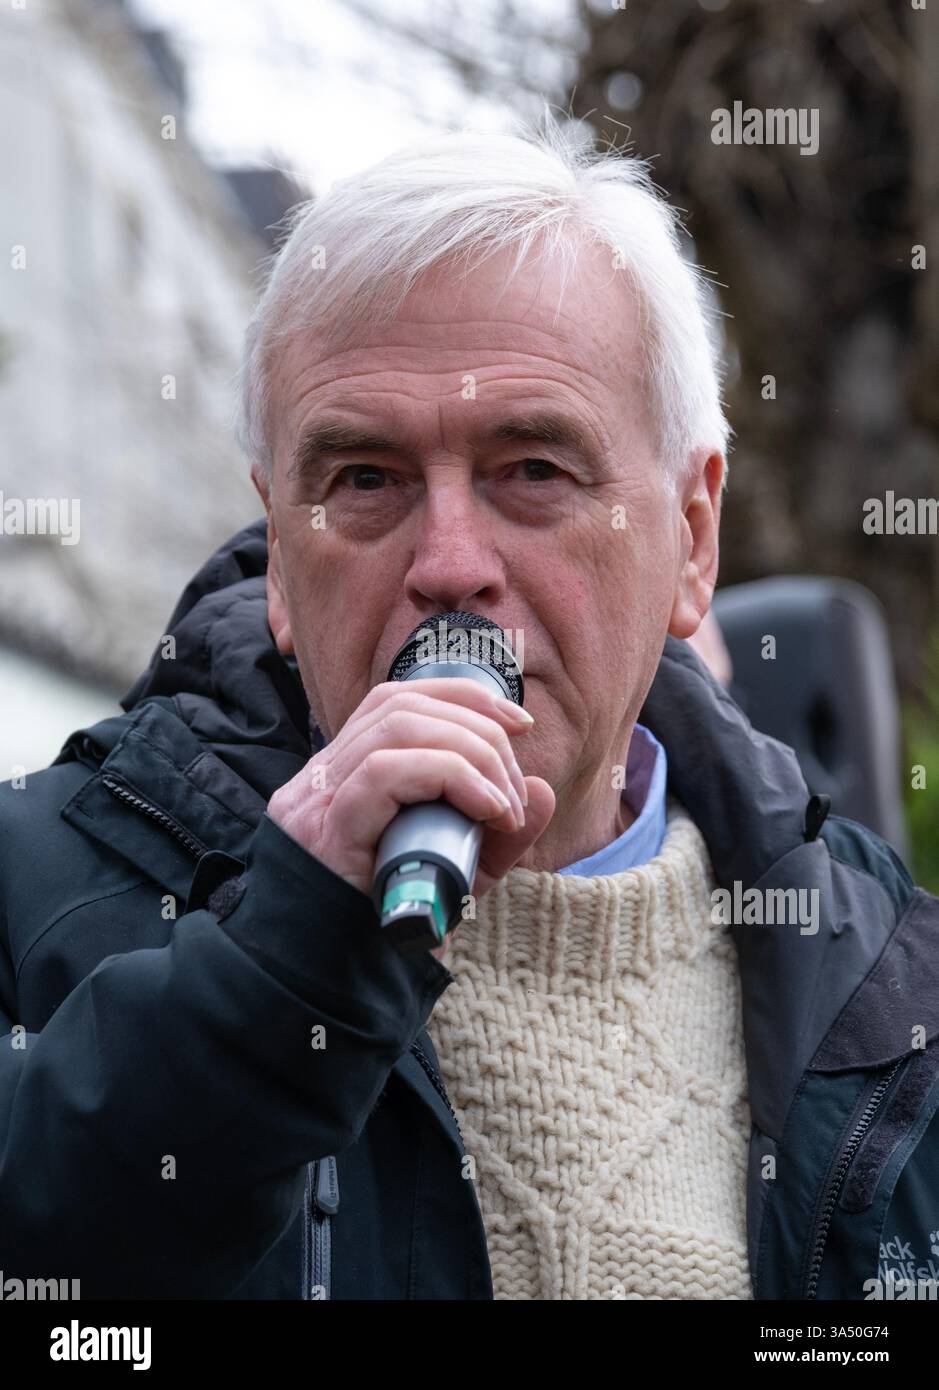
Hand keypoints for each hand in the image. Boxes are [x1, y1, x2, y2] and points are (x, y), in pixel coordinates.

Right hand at [267, 678, 554, 956]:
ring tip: (503, 806)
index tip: (519, 722)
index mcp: (342, 777)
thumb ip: (499, 835)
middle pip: (404, 705)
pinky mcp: (325, 830)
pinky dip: (450, 777)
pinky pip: (386, 772)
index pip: (396, 699)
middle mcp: (320, 779)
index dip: (463, 696)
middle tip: (514, 790)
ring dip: (472, 754)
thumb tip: (541, 789)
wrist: (334, 993)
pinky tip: (487, 810)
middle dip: (479, 730)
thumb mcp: (459, 875)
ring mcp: (316, 801)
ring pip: (399, 727)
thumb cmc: (389, 932)